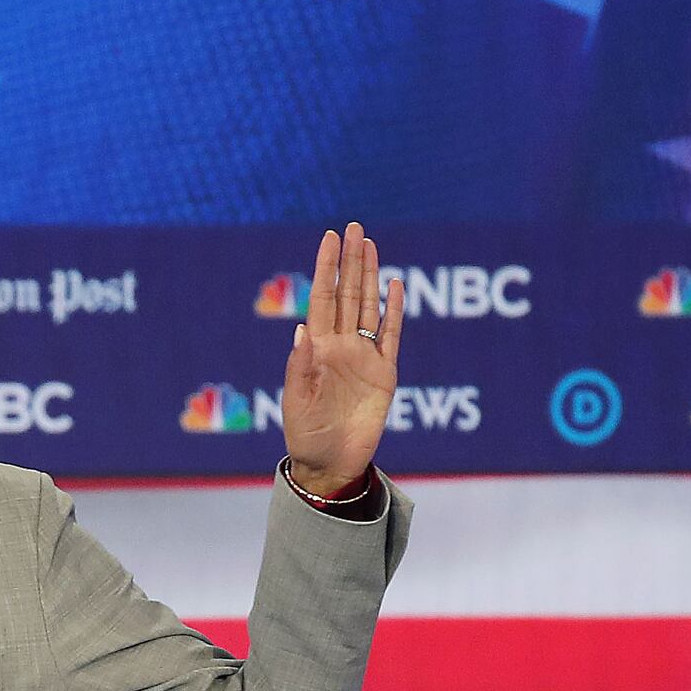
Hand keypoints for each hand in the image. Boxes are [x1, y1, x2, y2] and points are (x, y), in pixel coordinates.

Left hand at [280, 221, 398, 497]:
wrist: (330, 464)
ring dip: (371, 275)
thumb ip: (300, 368)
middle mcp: (340, 345)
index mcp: (316, 348)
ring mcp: (363, 357)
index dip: (326, 268)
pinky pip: (391, 336)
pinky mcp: (384, 373)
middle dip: (350, 261)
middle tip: (354, 227)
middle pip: (347, 293)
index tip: (328, 238)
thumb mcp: (296, 402)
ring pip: (369, 306)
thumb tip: (302, 331)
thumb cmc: (305, 435)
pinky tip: (395, 286)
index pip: (322, 298)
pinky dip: (394, 311)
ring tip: (370, 244)